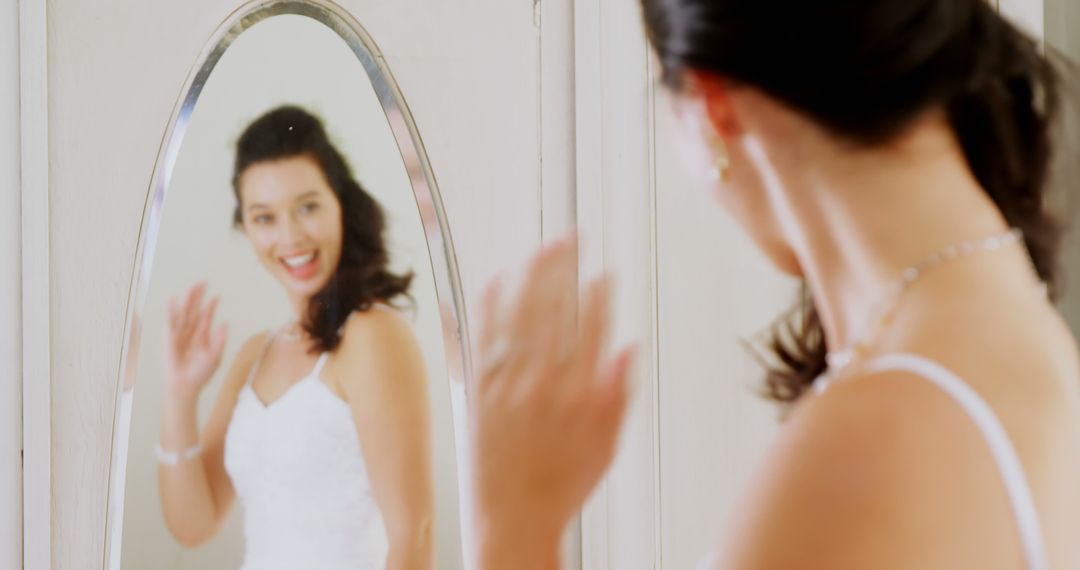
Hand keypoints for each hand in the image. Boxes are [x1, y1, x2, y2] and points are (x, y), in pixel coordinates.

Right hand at [164, 283, 227, 403]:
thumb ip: (220, 339)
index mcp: (201, 336)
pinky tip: (173, 300)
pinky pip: (171, 323)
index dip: (210, 306)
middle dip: (198, 297)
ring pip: (184, 313)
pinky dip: (171, 312)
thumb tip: (224, 323)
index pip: (206, 317)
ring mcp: (180, 335)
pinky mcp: (170, 339)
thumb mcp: (215, 356)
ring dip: (187, 300)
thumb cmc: (200, 374)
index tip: (216, 295)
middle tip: (203, 282)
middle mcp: (190, 333)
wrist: (186, 386)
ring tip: (192, 287)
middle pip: (194, 310)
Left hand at [471, 236, 635, 561]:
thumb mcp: (606, 447)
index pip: (591, 330)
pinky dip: (489, 307)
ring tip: (542, 249)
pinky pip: (483, 338)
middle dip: (564, 270)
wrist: (512, 518)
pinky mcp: (479, 390)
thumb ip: (616, 394)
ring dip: (530, 278)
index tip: (604, 274)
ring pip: (520, 317)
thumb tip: (626, 349)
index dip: (599, 297)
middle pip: (554, 312)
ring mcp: (507, 384)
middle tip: (571, 240)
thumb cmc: (560, 487)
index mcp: (578, 395)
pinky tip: (497, 280)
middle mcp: (542, 383)